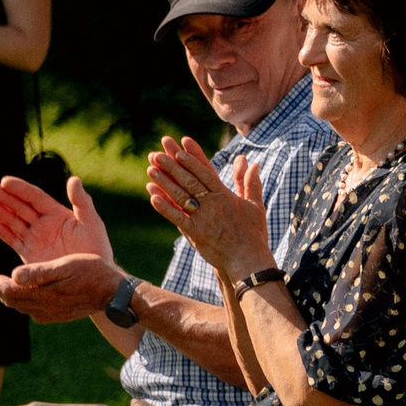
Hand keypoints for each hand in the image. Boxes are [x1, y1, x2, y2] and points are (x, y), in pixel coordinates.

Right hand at [0, 173, 111, 265]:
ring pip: (11, 220)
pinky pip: (10, 238)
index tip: (5, 181)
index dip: (21, 189)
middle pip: (20, 206)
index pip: (35, 197)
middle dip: (4, 197)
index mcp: (58, 214)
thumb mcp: (92, 223)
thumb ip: (82, 202)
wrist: (91, 278)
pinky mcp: (28, 252)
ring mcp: (34, 237)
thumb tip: (74, 179)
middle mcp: (43, 223)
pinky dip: (0, 230)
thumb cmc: (96, 249)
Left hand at [0, 253, 126, 322]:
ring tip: (11, 287)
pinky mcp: (62, 316)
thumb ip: (39, 272)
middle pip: (13, 302)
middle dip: (2, 292)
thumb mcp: (67, 266)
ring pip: (24, 309)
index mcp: (44, 294)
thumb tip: (14, 276)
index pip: (9, 292)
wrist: (117, 293)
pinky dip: (27, 305)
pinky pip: (37, 314)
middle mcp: (46, 307)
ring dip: (13, 299)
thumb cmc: (94, 273)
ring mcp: (54, 314)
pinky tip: (32, 297)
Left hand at [146, 140, 272, 281]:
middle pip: (190, 181)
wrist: (249, 260)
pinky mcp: (196, 233)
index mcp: (226, 196)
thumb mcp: (255, 205)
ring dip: (165, 182)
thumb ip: (250, 182)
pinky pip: (178, 218)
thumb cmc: (253, 234)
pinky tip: (153, 197)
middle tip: (157, 153)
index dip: (193, 158)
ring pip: (181, 196)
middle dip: (173, 166)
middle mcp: (214, 204)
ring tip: (150, 169)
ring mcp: (204, 218)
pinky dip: (165, 207)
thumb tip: (251, 162)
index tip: (182, 145)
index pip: (207, 172)